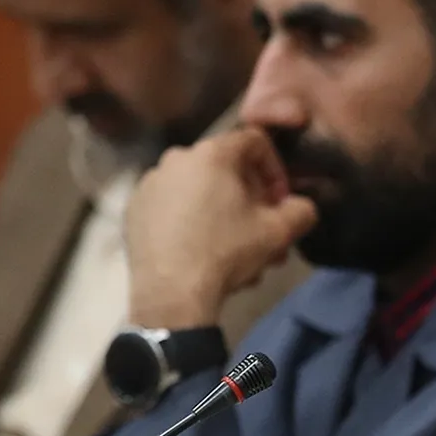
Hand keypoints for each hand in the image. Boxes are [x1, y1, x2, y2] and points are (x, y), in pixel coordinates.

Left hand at [125, 129, 317, 328]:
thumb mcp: (279, 232)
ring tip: (231, 245)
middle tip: (259, 228)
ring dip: (220, 209)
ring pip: (197, 188)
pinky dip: (188, 218)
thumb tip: (300, 207)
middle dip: (248, 195)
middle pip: (225, 167)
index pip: (255, 141)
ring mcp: (150, 183)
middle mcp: (177, 158)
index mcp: (212, 153)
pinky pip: (170, 204)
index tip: (279, 201)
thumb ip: (302, 210)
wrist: (172, 293)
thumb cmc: (228, 252)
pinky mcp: (133, 208)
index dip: (275, 169)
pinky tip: (198, 248)